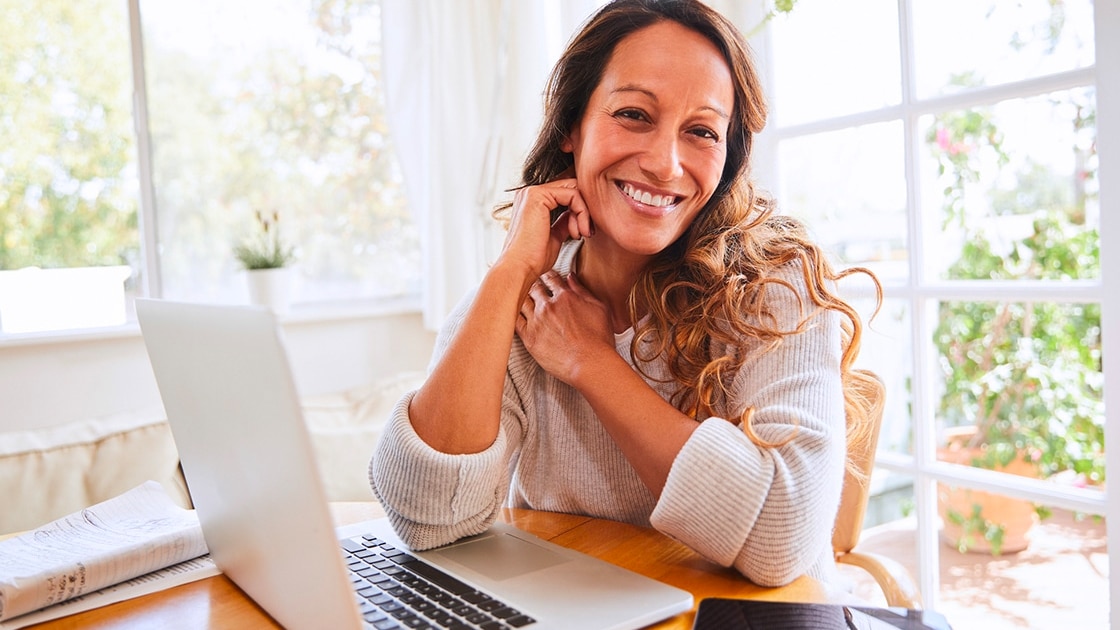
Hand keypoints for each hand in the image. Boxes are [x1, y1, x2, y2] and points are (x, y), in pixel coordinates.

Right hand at [498, 178, 592, 282]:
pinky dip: (581, 213)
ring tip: (582, 234)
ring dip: (584, 213)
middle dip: (584, 210)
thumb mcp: (554, 236)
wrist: (520, 268)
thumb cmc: (533, 259)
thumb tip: (575, 216)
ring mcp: (532, 192)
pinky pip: (572, 194)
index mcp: (531, 202)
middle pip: (571, 188)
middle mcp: (529, 193)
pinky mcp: (537, 196)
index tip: (583, 233)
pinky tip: (577, 232)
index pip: (565, 194)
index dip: (580, 211)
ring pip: (574, 190)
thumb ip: (563, 222)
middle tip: (586, 232)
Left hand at [516, 269, 612, 385]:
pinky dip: (513, 313)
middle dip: (533, 284)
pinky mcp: (529, 337)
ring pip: (522, 301)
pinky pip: (514, 320)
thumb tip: (571, 278)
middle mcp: (548, 306)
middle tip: (531, 286)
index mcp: (565, 296)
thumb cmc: (599, 340)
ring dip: (522, 297)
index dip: (547, 276)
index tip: (546, 278)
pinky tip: (513, 313)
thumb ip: (583, 291)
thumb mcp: (599, 308)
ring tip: (521, 298)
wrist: (591, 364)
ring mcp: (537, 321)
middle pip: (534, 287)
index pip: (551, 278)